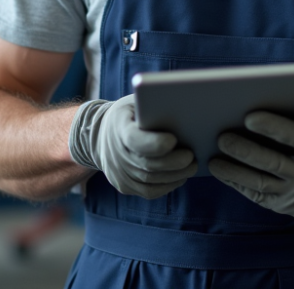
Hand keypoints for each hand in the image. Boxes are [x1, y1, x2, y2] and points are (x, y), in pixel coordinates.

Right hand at [68, 95, 196, 198]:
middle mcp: (115, 152)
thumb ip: (154, 106)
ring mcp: (117, 172)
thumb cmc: (130, 114)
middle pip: (147, 164)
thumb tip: (184, 110)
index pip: (134, 139)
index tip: (173, 140)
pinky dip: (168, 186)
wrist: (101, 134)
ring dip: (175, 175)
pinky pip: (149, 191)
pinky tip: (180, 177)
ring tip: (192, 166)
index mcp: (118, 126)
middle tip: (192, 157)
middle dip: (172, 162)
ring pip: (150, 181)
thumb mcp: (137, 102)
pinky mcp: (124, 186)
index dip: (154, 143)